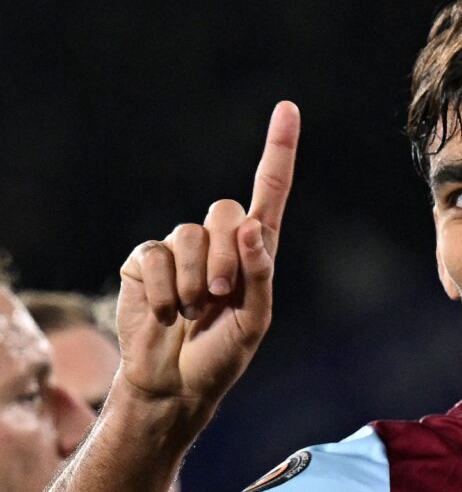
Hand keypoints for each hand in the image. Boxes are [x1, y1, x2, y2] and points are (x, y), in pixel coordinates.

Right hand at [116, 101, 299, 415]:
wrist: (174, 382)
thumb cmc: (222, 354)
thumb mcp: (254, 322)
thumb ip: (260, 276)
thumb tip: (254, 228)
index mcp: (256, 250)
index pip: (271, 192)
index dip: (279, 150)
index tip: (288, 109)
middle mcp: (220, 241)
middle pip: (226, 211)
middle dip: (227, 255)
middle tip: (220, 295)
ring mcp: (180, 249)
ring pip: (189, 234)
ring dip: (192, 279)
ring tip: (193, 310)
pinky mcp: (143, 261)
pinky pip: (153, 255)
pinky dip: (161, 289)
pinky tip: (166, 313)